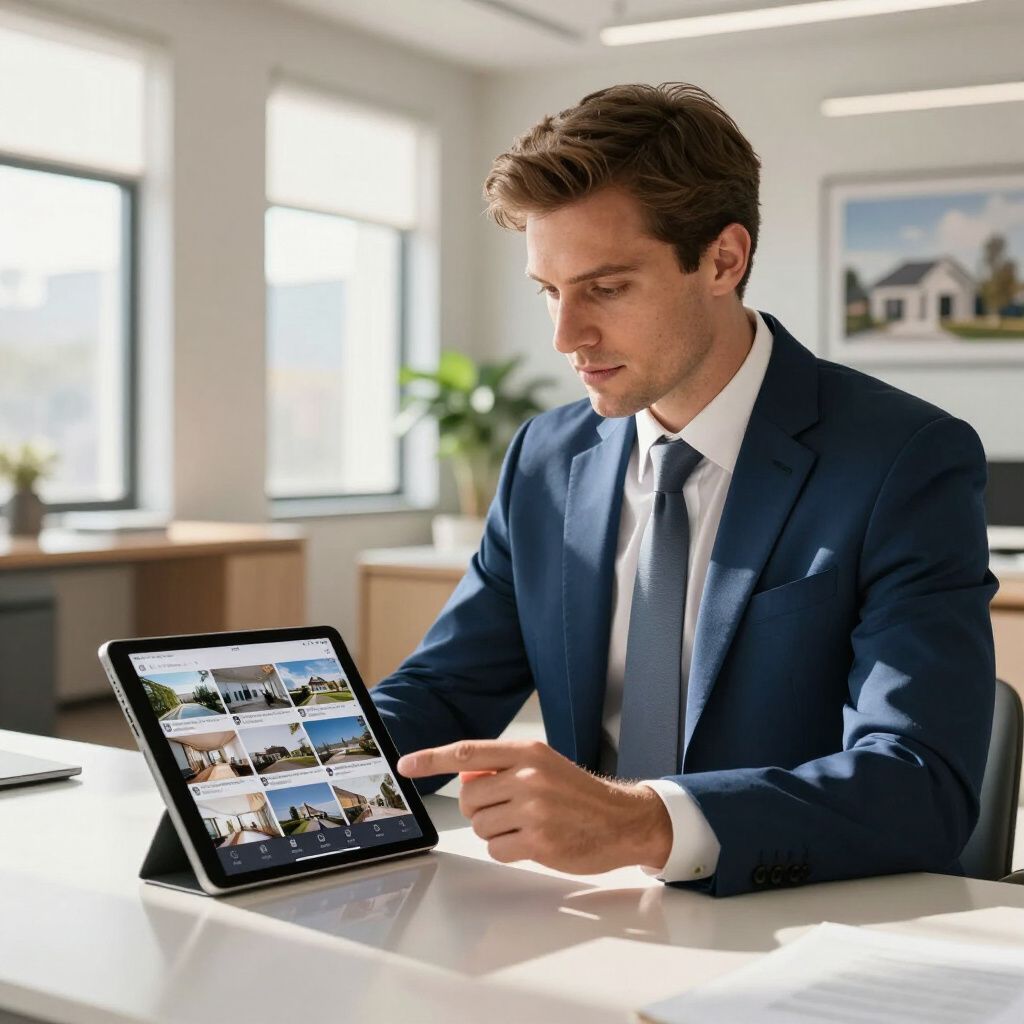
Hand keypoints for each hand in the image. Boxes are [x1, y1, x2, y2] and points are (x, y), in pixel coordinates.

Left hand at [396, 739, 671, 873]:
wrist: (623, 820)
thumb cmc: (579, 794)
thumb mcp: (544, 765)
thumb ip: (505, 767)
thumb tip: (464, 775)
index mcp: (527, 753)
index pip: (467, 752)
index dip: (432, 758)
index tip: (405, 764)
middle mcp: (528, 777)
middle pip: (469, 797)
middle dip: (480, 808)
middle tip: (508, 810)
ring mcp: (533, 809)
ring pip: (480, 825)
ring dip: (495, 830)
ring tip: (526, 825)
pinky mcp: (538, 841)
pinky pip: (497, 849)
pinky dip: (508, 849)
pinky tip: (532, 842)